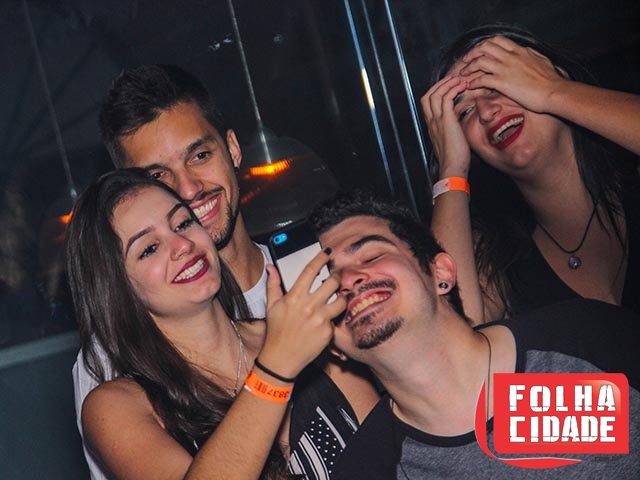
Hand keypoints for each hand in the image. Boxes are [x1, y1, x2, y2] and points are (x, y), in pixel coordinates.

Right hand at [260, 250, 345, 378]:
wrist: (281, 359)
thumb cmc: (276, 332)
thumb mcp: (271, 307)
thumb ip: (273, 285)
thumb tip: (270, 268)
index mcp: (294, 297)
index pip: (310, 271)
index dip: (320, 258)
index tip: (326, 252)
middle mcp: (309, 306)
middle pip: (332, 283)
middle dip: (336, 277)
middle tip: (335, 277)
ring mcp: (320, 319)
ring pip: (341, 300)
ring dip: (340, 297)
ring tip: (336, 298)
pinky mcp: (328, 332)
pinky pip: (335, 319)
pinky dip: (332, 318)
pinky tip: (325, 320)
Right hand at [421, 75, 471, 176]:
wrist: (453, 167)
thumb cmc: (455, 157)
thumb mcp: (451, 139)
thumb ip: (452, 128)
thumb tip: (459, 121)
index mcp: (432, 125)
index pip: (428, 103)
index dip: (437, 91)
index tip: (449, 87)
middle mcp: (431, 121)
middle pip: (428, 95)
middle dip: (440, 84)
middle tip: (454, 79)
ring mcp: (437, 120)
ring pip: (436, 94)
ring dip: (448, 84)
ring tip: (459, 80)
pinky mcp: (446, 120)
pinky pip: (446, 98)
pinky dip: (453, 89)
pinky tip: (462, 87)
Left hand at [459, 36, 568, 113]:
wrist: (554, 92)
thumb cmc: (550, 80)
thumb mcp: (541, 60)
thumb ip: (529, 55)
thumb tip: (525, 52)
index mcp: (520, 51)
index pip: (497, 40)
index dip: (484, 45)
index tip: (478, 51)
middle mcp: (511, 57)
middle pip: (485, 47)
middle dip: (472, 53)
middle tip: (465, 61)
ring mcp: (506, 69)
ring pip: (480, 61)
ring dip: (469, 67)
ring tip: (463, 74)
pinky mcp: (503, 83)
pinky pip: (482, 80)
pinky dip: (473, 82)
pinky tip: (470, 86)